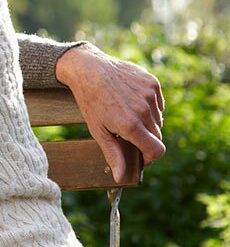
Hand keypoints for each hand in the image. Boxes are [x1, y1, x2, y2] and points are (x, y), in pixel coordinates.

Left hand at [56, 43, 165, 180]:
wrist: (88, 69)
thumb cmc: (90, 101)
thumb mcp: (98, 130)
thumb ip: (113, 154)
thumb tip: (120, 177)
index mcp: (130, 125)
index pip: (157, 151)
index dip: (150, 157)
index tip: (140, 156)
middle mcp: (144, 110)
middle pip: (157, 136)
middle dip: (145, 139)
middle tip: (127, 133)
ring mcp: (149, 95)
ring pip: (158, 119)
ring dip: (147, 122)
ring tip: (126, 114)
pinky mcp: (152, 82)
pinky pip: (158, 103)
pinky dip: (150, 106)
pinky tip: (132, 101)